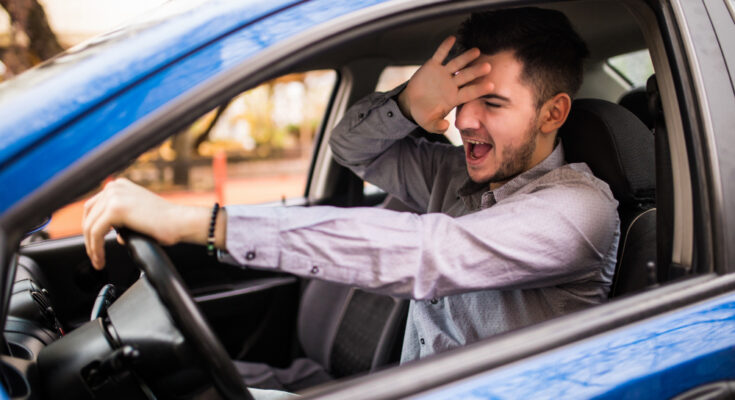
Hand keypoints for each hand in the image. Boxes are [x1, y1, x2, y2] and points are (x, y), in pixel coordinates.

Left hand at [82, 178, 208, 269]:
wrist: (181, 222)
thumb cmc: (168, 222)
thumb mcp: (139, 216)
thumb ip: (123, 222)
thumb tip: (115, 235)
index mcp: (120, 186)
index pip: (94, 207)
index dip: (91, 227)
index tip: (94, 245)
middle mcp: (115, 187)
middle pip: (88, 215)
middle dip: (89, 238)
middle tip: (95, 256)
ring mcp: (114, 196)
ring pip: (90, 226)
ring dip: (91, 247)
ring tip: (98, 261)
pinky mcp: (115, 209)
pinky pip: (96, 233)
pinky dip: (96, 248)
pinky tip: (101, 258)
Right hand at [397, 36, 493, 132]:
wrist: (411, 104)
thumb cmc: (423, 115)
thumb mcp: (429, 124)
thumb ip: (438, 126)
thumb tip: (445, 126)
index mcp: (453, 98)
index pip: (469, 93)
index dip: (479, 89)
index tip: (491, 86)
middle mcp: (452, 84)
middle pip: (466, 77)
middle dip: (476, 72)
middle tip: (488, 67)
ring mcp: (443, 74)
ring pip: (456, 64)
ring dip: (466, 57)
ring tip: (476, 51)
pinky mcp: (433, 66)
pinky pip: (440, 55)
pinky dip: (445, 47)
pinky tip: (452, 38)